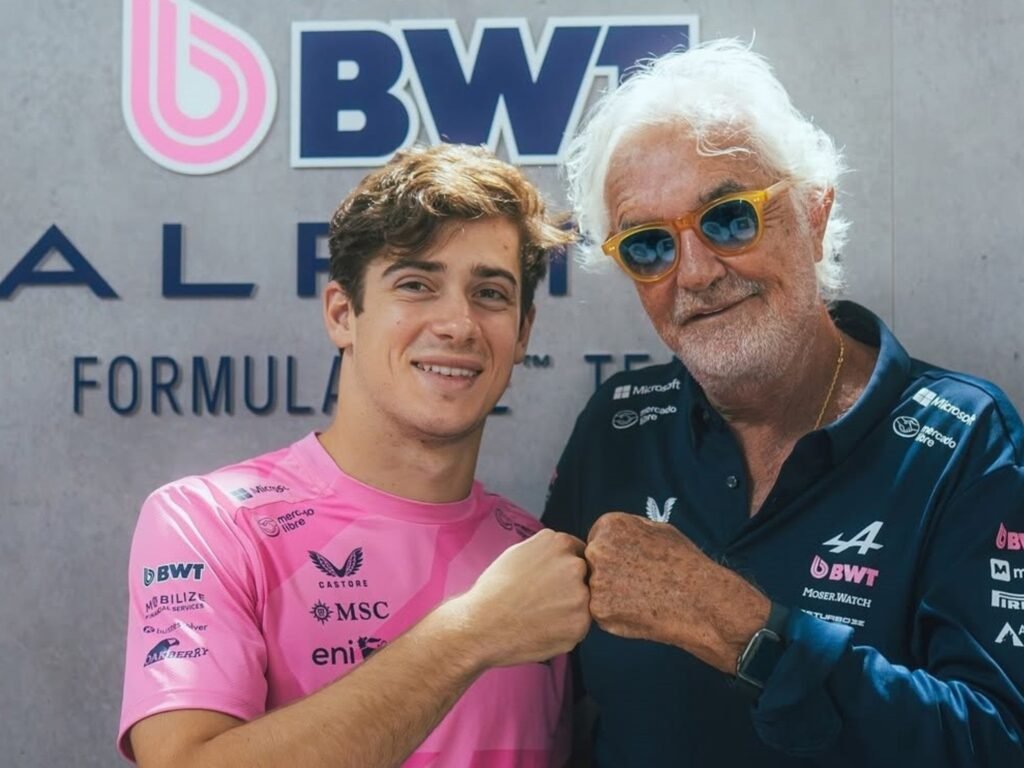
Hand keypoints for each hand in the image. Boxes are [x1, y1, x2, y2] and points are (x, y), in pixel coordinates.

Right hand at [450, 529, 590, 667]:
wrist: (481, 624)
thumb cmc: (494, 590)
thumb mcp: (519, 553)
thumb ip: (547, 552)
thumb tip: (566, 556)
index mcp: (560, 543)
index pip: (579, 553)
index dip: (565, 570)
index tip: (552, 582)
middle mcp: (575, 565)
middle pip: (584, 577)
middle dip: (570, 588)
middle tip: (543, 601)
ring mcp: (580, 595)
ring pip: (584, 603)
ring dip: (569, 610)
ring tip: (540, 616)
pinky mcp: (580, 624)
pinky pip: (579, 626)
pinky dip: (565, 631)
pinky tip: (542, 629)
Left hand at [585, 512, 768, 673]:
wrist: (701, 599)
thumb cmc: (684, 561)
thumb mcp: (656, 528)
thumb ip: (627, 529)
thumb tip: (609, 536)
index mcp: (609, 526)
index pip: (597, 539)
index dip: (615, 553)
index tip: (632, 563)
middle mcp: (597, 550)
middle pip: (592, 562)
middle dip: (608, 572)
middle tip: (636, 582)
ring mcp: (596, 582)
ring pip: (594, 588)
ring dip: (610, 593)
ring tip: (640, 596)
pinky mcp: (600, 611)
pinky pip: (601, 611)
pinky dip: (615, 613)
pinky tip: (638, 610)